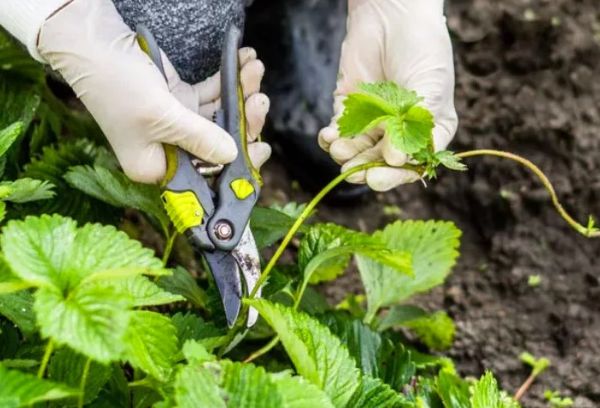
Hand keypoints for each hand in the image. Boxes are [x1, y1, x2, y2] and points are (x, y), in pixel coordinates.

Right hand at [37, 0, 269, 183]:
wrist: (92, 40)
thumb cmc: (115, 83)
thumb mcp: (161, 116)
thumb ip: (200, 138)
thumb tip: (233, 155)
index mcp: (156, 167)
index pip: (204, 178)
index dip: (235, 167)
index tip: (259, 150)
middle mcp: (167, 150)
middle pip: (218, 146)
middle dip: (243, 123)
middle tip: (259, 102)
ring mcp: (174, 124)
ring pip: (218, 118)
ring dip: (240, 94)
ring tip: (253, 70)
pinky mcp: (178, 100)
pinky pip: (210, 96)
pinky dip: (227, 82)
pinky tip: (243, 62)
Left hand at [318, 0, 457, 191]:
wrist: (392, 13)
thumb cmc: (422, 48)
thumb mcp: (430, 88)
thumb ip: (416, 126)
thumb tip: (396, 160)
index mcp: (427, 131)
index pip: (412, 165)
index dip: (395, 176)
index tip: (377, 177)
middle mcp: (399, 131)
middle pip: (381, 163)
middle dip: (366, 169)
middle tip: (353, 172)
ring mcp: (373, 121)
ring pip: (358, 151)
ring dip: (347, 156)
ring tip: (339, 150)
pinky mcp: (348, 109)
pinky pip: (338, 132)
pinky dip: (331, 139)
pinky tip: (328, 137)